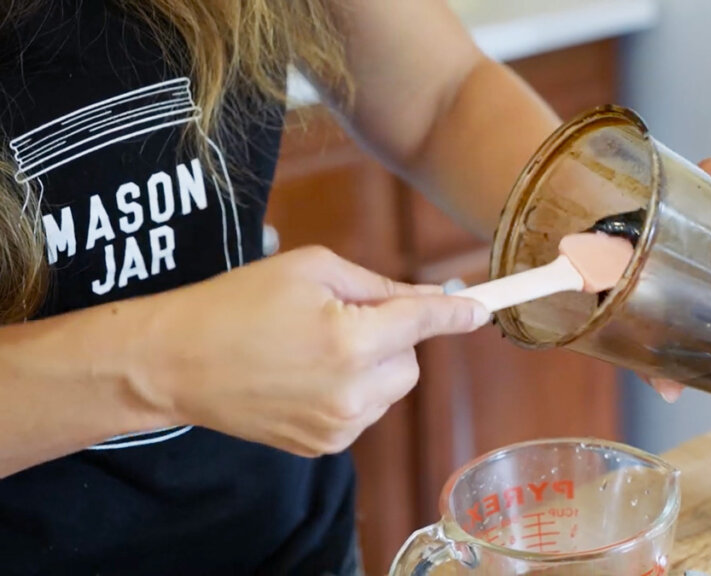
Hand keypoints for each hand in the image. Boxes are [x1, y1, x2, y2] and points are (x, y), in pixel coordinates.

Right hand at [135, 246, 488, 456]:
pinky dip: (352, 392)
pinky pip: (363, 412)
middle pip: (411, 362)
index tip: (483, 311)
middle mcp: (351, 393)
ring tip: (317, 347)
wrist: (175, 362)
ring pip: (390, 390)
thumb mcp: (311, 270)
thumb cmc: (236, 304)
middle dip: (393, 338)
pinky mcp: (322, 446)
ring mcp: (337, 427)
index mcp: (350, 341)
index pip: (422, 322)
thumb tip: (430, 296)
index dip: (456, 314)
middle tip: (344, 318)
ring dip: (374, 366)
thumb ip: (379, 285)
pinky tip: (307, 376)